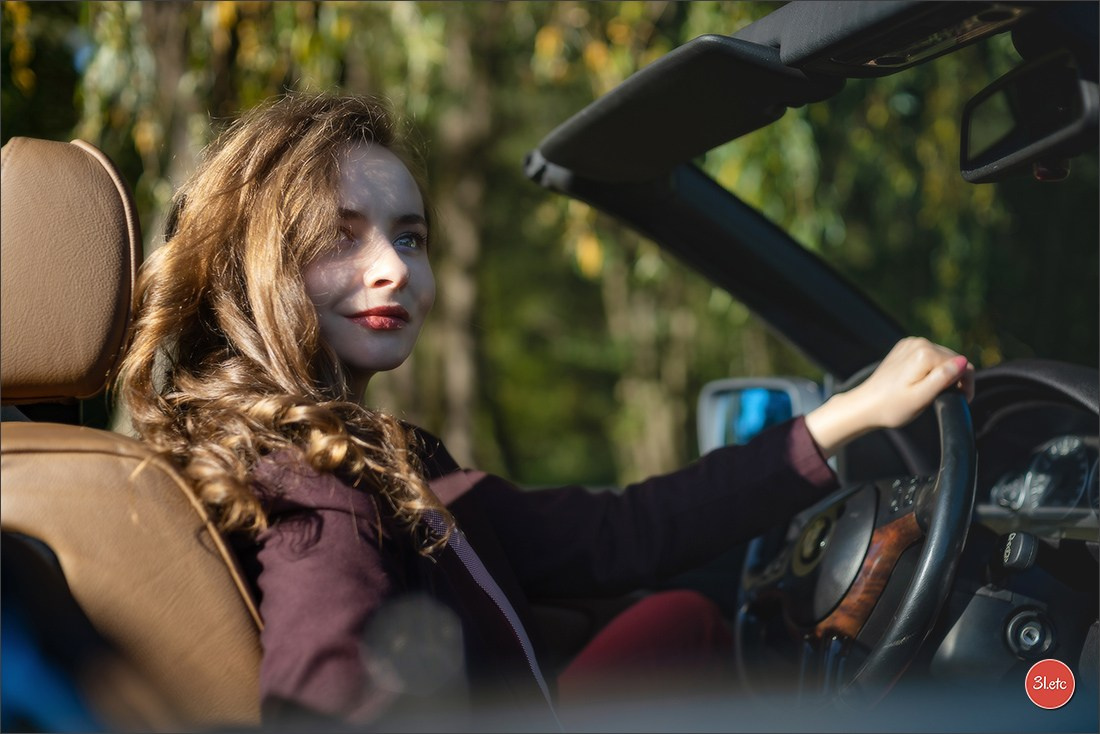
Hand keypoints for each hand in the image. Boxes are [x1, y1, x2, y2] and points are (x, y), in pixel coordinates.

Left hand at [805, 337, 973, 457]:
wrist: (865, 406)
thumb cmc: (892, 407)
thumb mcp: (921, 398)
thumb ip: (943, 378)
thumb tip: (963, 362)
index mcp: (924, 353)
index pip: (963, 364)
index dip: (966, 384)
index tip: (962, 400)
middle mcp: (918, 343)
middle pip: (953, 359)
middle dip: (956, 378)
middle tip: (947, 399)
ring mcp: (910, 343)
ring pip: (942, 358)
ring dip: (943, 374)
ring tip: (932, 393)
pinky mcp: (904, 348)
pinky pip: (929, 356)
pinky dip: (931, 369)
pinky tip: (922, 383)